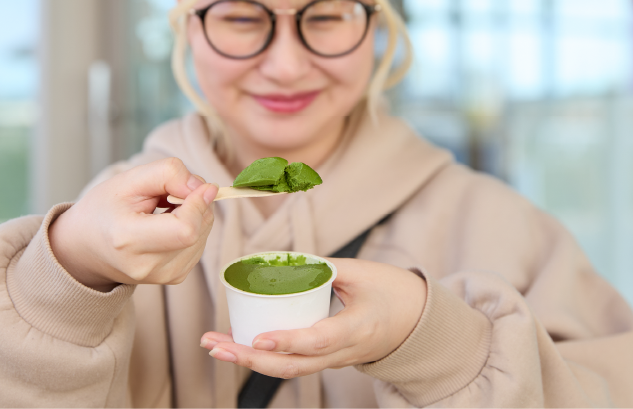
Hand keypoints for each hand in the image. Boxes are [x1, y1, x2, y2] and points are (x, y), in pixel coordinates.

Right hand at [49, 157, 217, 291]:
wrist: (85, 247)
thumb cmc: (104, 209)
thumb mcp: (129, 180)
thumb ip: (169, 174)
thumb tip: (206, 189)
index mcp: (129, 240)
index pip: (185, 229)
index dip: (199, 204)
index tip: (198, 184)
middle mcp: (147, 265)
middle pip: (198, 231)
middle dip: (196, 203)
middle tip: (170, 193)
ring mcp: (162, 276)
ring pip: (203, 236)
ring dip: (194, 215)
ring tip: (164, 210)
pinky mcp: (173, 278)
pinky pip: (199, 245)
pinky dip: (192, 228)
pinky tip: (168, 224)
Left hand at [200, 258, 426, 377]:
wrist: (417, 321)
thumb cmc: (394, 292)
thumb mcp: (364, 271)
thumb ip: (325, 266)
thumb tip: (286, 261)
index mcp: (358, 328)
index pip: (318, 341)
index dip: (287, 342)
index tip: (257, 339)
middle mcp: (344, 352)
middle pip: (293, 366)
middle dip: (249, 359)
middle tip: (215, 345)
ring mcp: (335, 360)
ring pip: (289, 369)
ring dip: (249, 361)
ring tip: (215, 346)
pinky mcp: (327, 359)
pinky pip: (293, 364)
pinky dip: (264, 358)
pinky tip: (239, 345)